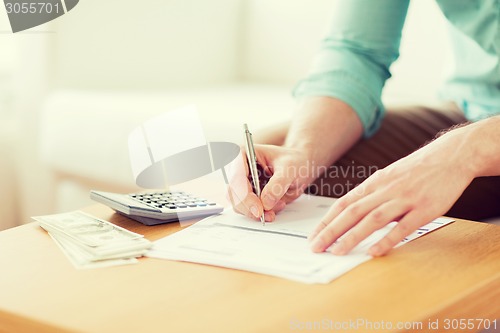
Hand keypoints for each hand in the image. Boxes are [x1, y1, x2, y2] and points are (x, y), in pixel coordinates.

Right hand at [227, 144, 312, 221]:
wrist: (299, 167)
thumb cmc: (293, 161)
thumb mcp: (290, 169)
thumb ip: (278, 184)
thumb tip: (266, 202)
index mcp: (243, 154)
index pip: (236, 178)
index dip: (245, 196)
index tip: (259, 210)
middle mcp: (237, 169)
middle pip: (233, 194)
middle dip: (251, 207)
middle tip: (269, 214)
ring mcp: (240, 183)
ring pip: (238, 204)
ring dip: (257, 211)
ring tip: (278, 204)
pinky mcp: (246, 195)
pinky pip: (247, 209)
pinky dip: (261, 212)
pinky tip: (275, 205)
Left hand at [308, 128, 475, 255]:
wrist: (450, 155)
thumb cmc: (416, 170)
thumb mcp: (388, 177)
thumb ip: (372, 195)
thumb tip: (354, 216)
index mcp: (373, 183)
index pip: (343, 204)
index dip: (326, 221)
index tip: (313, 237)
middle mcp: (384, 190)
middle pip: (351, 212)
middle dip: (331, 231)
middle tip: (316, 247)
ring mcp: (404, 199)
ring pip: (372, 219)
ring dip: (352, 236)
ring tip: (337, 252)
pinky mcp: (424, 208)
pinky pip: (403, 227)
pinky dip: (386, 240)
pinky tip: (373, 252)